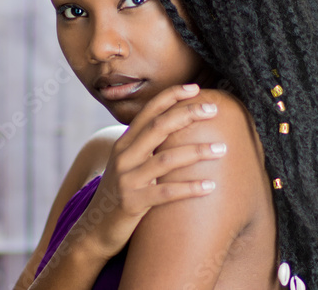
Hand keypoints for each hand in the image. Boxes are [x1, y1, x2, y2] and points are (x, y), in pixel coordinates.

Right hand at [85, 84, 225, 257]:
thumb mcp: (128, 163)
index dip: (171, 96)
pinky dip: (189, 187)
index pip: (149, 111)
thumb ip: (145, 145)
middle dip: (187, 114)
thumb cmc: (121, 191)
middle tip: (213, 109)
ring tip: (222, 149)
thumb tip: (176, 127)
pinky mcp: (132, 203)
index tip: (195, 88)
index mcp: (125, 143)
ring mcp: (127, 179)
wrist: (94, 229)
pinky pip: (165, 192)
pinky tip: (210, 185)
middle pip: (159, 126)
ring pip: (166, 159)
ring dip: (197, 151)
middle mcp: (124, 156)